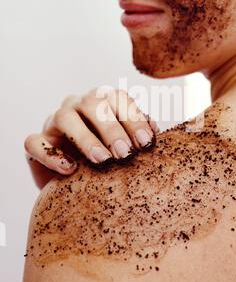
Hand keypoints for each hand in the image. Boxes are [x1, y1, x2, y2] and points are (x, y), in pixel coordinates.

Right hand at [24, 88, 158, 187]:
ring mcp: (54, 122)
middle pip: (93, 102)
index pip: (118, 98)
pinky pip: (35, 142)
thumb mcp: (125, 147)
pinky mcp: (36, 144)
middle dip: (112, 128)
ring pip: (65, 117)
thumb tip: (153, 130)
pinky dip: (51, 155)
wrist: (75, 183)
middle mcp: (78, 106)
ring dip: (86, 138)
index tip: (147, 143)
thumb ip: (137, 136)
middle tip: (126, 154)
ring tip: (102, 160)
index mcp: (103, 102)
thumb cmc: (107, 159)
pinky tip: (70, 169)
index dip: (134, 118)